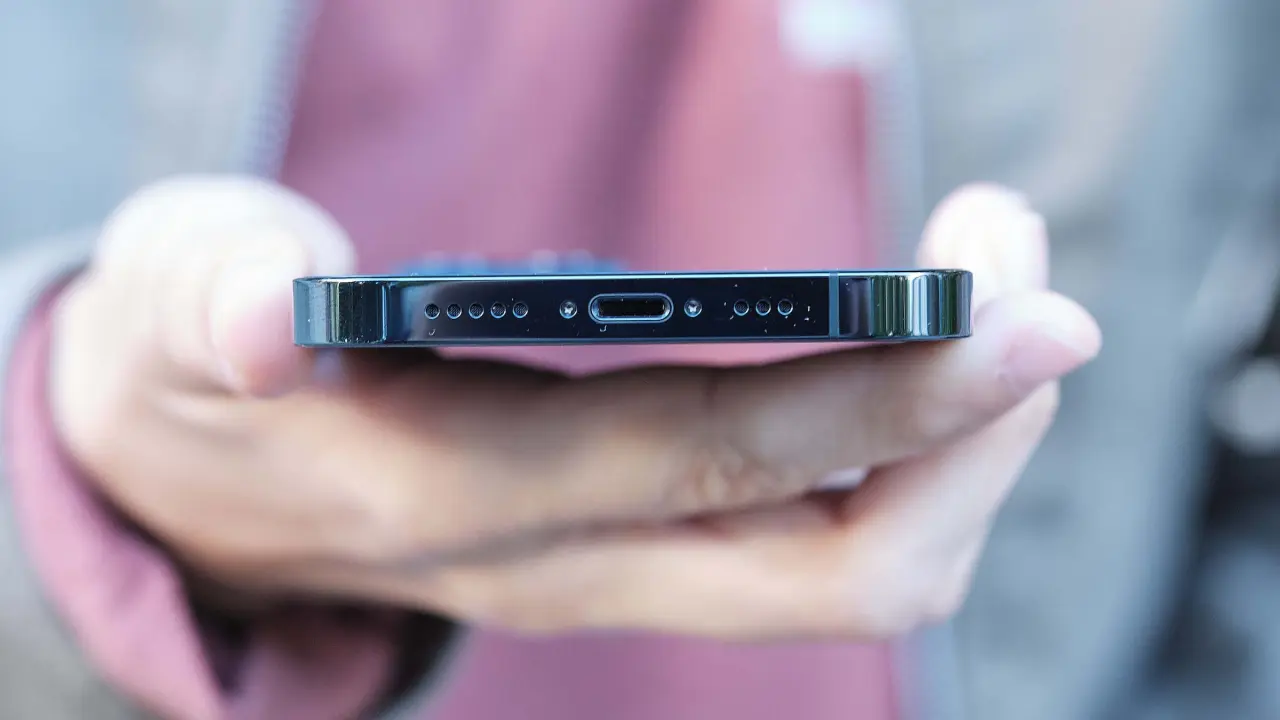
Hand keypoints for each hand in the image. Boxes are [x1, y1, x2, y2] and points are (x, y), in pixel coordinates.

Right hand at [51, 176, 1097, 638]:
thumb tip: (267, 314)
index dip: (883, 392)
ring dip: (956, 448)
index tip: (1015, 303)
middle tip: (1028, 271)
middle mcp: (562, 566)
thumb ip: (215, 297)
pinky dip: (903, 455)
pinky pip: (817, 543)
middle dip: (973, 426)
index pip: (714, 458)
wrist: (196, 483)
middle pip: (840, 558)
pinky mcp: (633, 555)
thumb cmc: (192, 372)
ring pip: (851, 573)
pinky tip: (917, 357)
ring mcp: (611, 578)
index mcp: (456, 490)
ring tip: (988, 301)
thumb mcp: (175, 304)